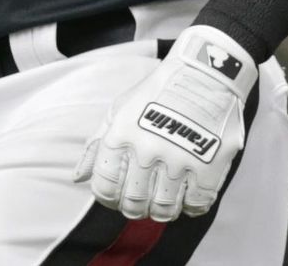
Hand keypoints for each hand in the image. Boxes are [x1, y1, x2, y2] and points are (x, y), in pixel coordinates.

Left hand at [73, 25, 256, 221]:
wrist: (202, 74)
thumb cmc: (155, 93)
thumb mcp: (118, 110)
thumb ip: (96, 146)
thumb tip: (79, 178)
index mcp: (120, 135)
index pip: (104, 186)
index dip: (107, 199)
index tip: (115, 198)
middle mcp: (146, 149)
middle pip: (133, 202)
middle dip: (132, 209)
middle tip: (139, 204)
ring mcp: (178, 158)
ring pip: (164, 208)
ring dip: (160, 213)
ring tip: (161, 205)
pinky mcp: (208, 165)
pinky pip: (196, 204)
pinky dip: (190, 208)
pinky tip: (186, 199)